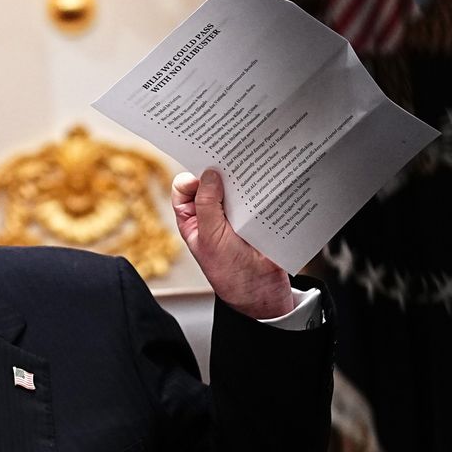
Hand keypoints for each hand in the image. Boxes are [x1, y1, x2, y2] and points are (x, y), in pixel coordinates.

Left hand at [172, 170, 293, 318]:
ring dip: (242, 179)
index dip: (192, 177)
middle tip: (231, 159)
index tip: (206, 171)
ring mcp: (236, 214)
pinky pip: (257, 196)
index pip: (185, 188)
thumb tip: (208, 174)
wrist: (264, 291)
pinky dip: (261, 188)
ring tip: (251, 169)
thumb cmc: (231, 272)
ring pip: (235, 187)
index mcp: (193, 219)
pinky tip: (266, 181)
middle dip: (219, 171)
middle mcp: (212, 214)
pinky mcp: (257, 215)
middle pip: (211, 182)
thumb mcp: (210, 237)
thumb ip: (206, 205)